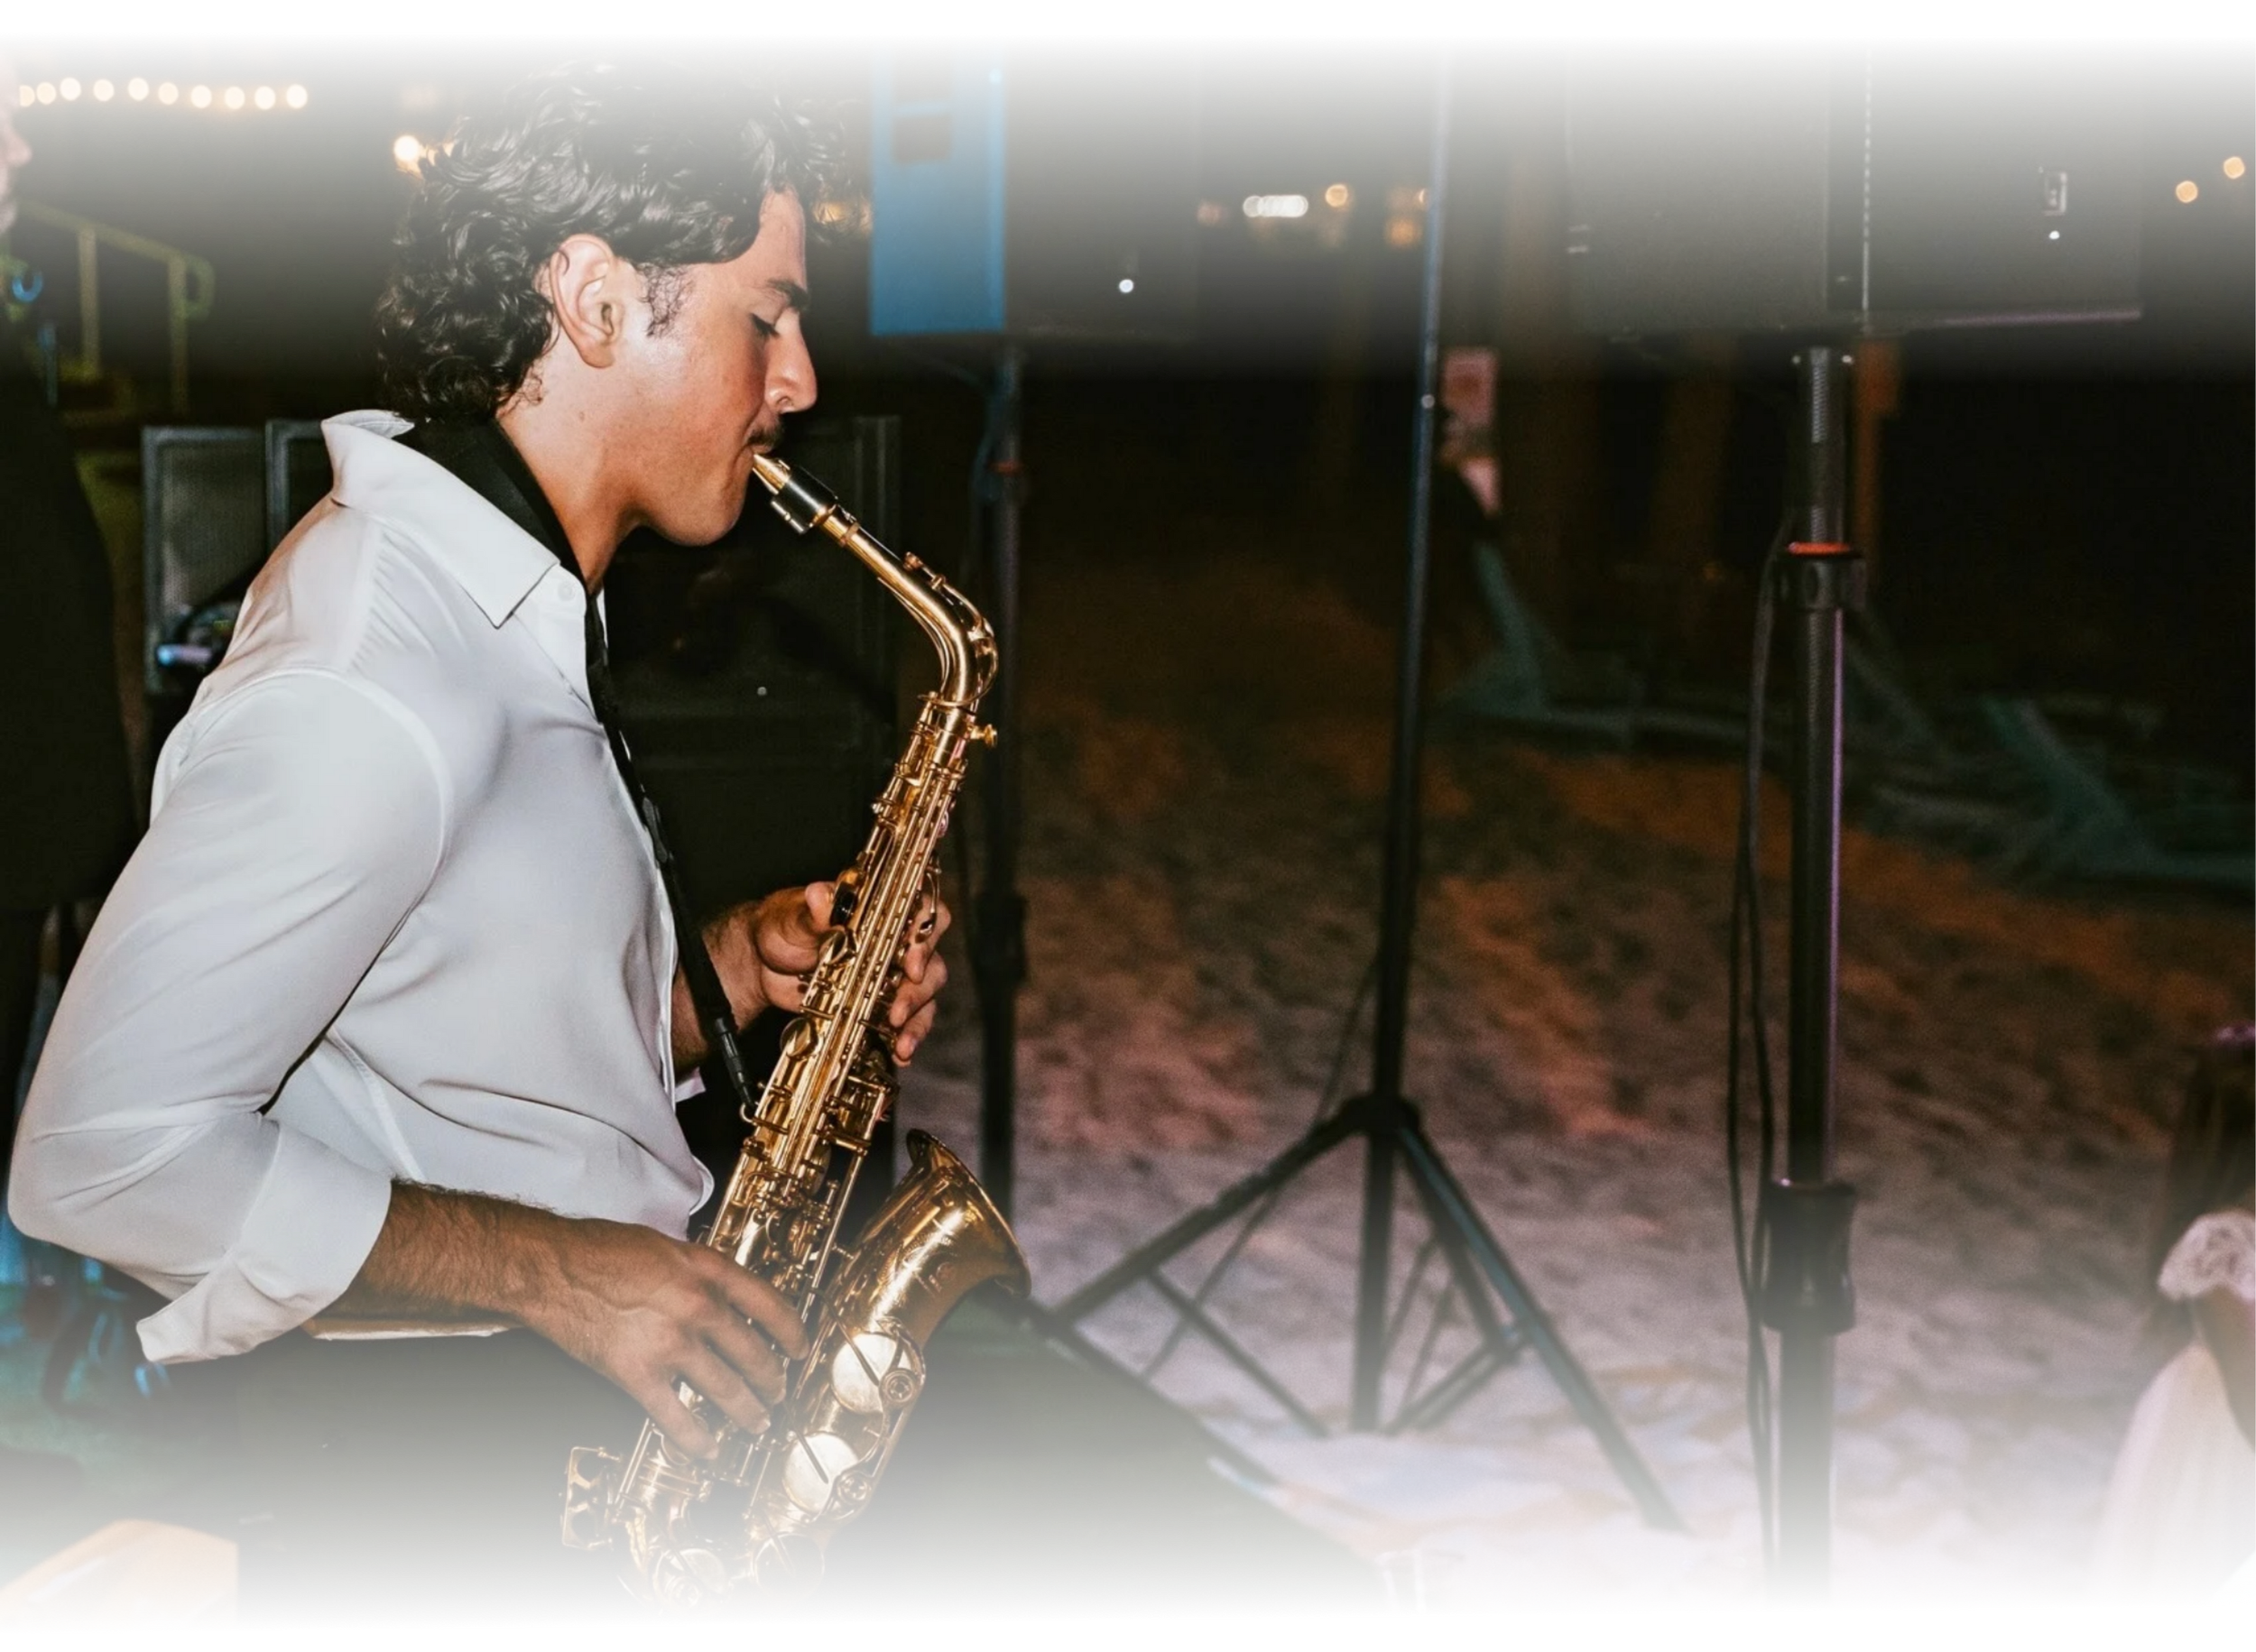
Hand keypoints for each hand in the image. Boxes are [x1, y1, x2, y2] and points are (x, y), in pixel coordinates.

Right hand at [518, 1214, 810, 1458]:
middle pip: (752, 1352)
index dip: (792, 1331)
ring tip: (757, 1422)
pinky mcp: (637, 1373)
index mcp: (706, 1270)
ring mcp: (670, 1343)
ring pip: (725, 1388)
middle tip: (778, 1393)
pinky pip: (676, 1416)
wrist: (551, 1267)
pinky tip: (707, 1447)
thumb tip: (720, 1295)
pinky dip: (695, 1438)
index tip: (800, 1348)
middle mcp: (697, 1306)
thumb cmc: (600, 1250)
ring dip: (746, 1411)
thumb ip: (698, 1272)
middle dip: (771, 1379)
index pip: (768, 1303)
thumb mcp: (666, 1246)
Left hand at [682, 882, 952, 1065]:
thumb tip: (820, 896)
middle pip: (930, 957)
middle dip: (919, 988)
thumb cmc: (780, 928)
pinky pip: (908, 1020)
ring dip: (917, 1017)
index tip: (911, 963)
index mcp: (879, 909)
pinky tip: (900, 1053)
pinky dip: (908, 1037)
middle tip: (897, 1011)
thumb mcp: (791, 918)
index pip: (921, 912)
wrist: (761, 967)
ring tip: (900, 1042)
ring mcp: (890, 972)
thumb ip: (811, 912)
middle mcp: (893, 939)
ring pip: (925, 992)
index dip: (925, 936)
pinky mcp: (882, 1002)